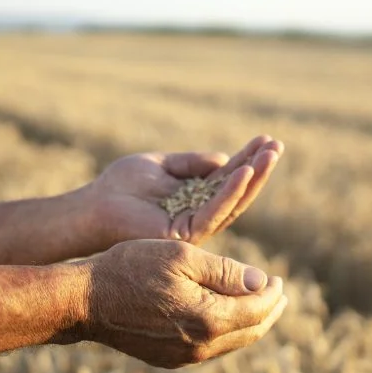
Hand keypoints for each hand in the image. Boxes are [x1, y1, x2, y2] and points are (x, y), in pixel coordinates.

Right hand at [76, 239, 286, 367]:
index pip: (257, 309)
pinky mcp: (169, 359)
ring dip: (250, 323)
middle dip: (269, 312)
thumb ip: (226, 272)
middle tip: (279, 294)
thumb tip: (262, 283)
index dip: (273, 293)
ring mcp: (184, 357)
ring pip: (232, 343)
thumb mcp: (182, 257)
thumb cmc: (132, 268)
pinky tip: (225, 316)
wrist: (86, 301)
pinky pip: (211, 348)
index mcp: (209, 319)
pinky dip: (227, 331)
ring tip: (259, 305)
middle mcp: (201, 346)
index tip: (279, 278)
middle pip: (250, 332)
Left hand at [90, 135, 282, 245]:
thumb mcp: (162, 164)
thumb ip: (192, 162)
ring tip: (269, 155)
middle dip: (258, 169)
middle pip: (237, 192)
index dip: (248, 159)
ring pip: (232, 203)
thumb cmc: (121, 185)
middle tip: (277, 146)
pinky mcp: (185, 234)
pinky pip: (214, 212)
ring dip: (252, 178)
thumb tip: (225, 159)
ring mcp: (194, 227)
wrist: (94, 206)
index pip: (228, 177)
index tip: (266, 139)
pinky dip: (230, 192)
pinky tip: (243, 172)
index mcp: (195, 198)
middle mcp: (199, 214)